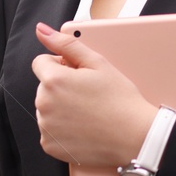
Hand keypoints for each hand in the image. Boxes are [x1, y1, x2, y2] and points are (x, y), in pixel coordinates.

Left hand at [31, 22, 158, 166]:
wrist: (134, 136)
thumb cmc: (120, 100)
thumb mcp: (97, 63)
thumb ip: (66, 44)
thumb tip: (41, 30)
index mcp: (53, 80)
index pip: (41, 63)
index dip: (61, 65)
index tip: (79, 75)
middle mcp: (44, 104)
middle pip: (44, 87)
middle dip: (61, 87)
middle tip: (88, 95)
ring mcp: (46, 127)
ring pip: (47, 109)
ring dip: (60, 108)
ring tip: (88, 112)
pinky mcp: (50, 145)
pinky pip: (50, 131)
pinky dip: (62, 130)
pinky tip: (83, 127)